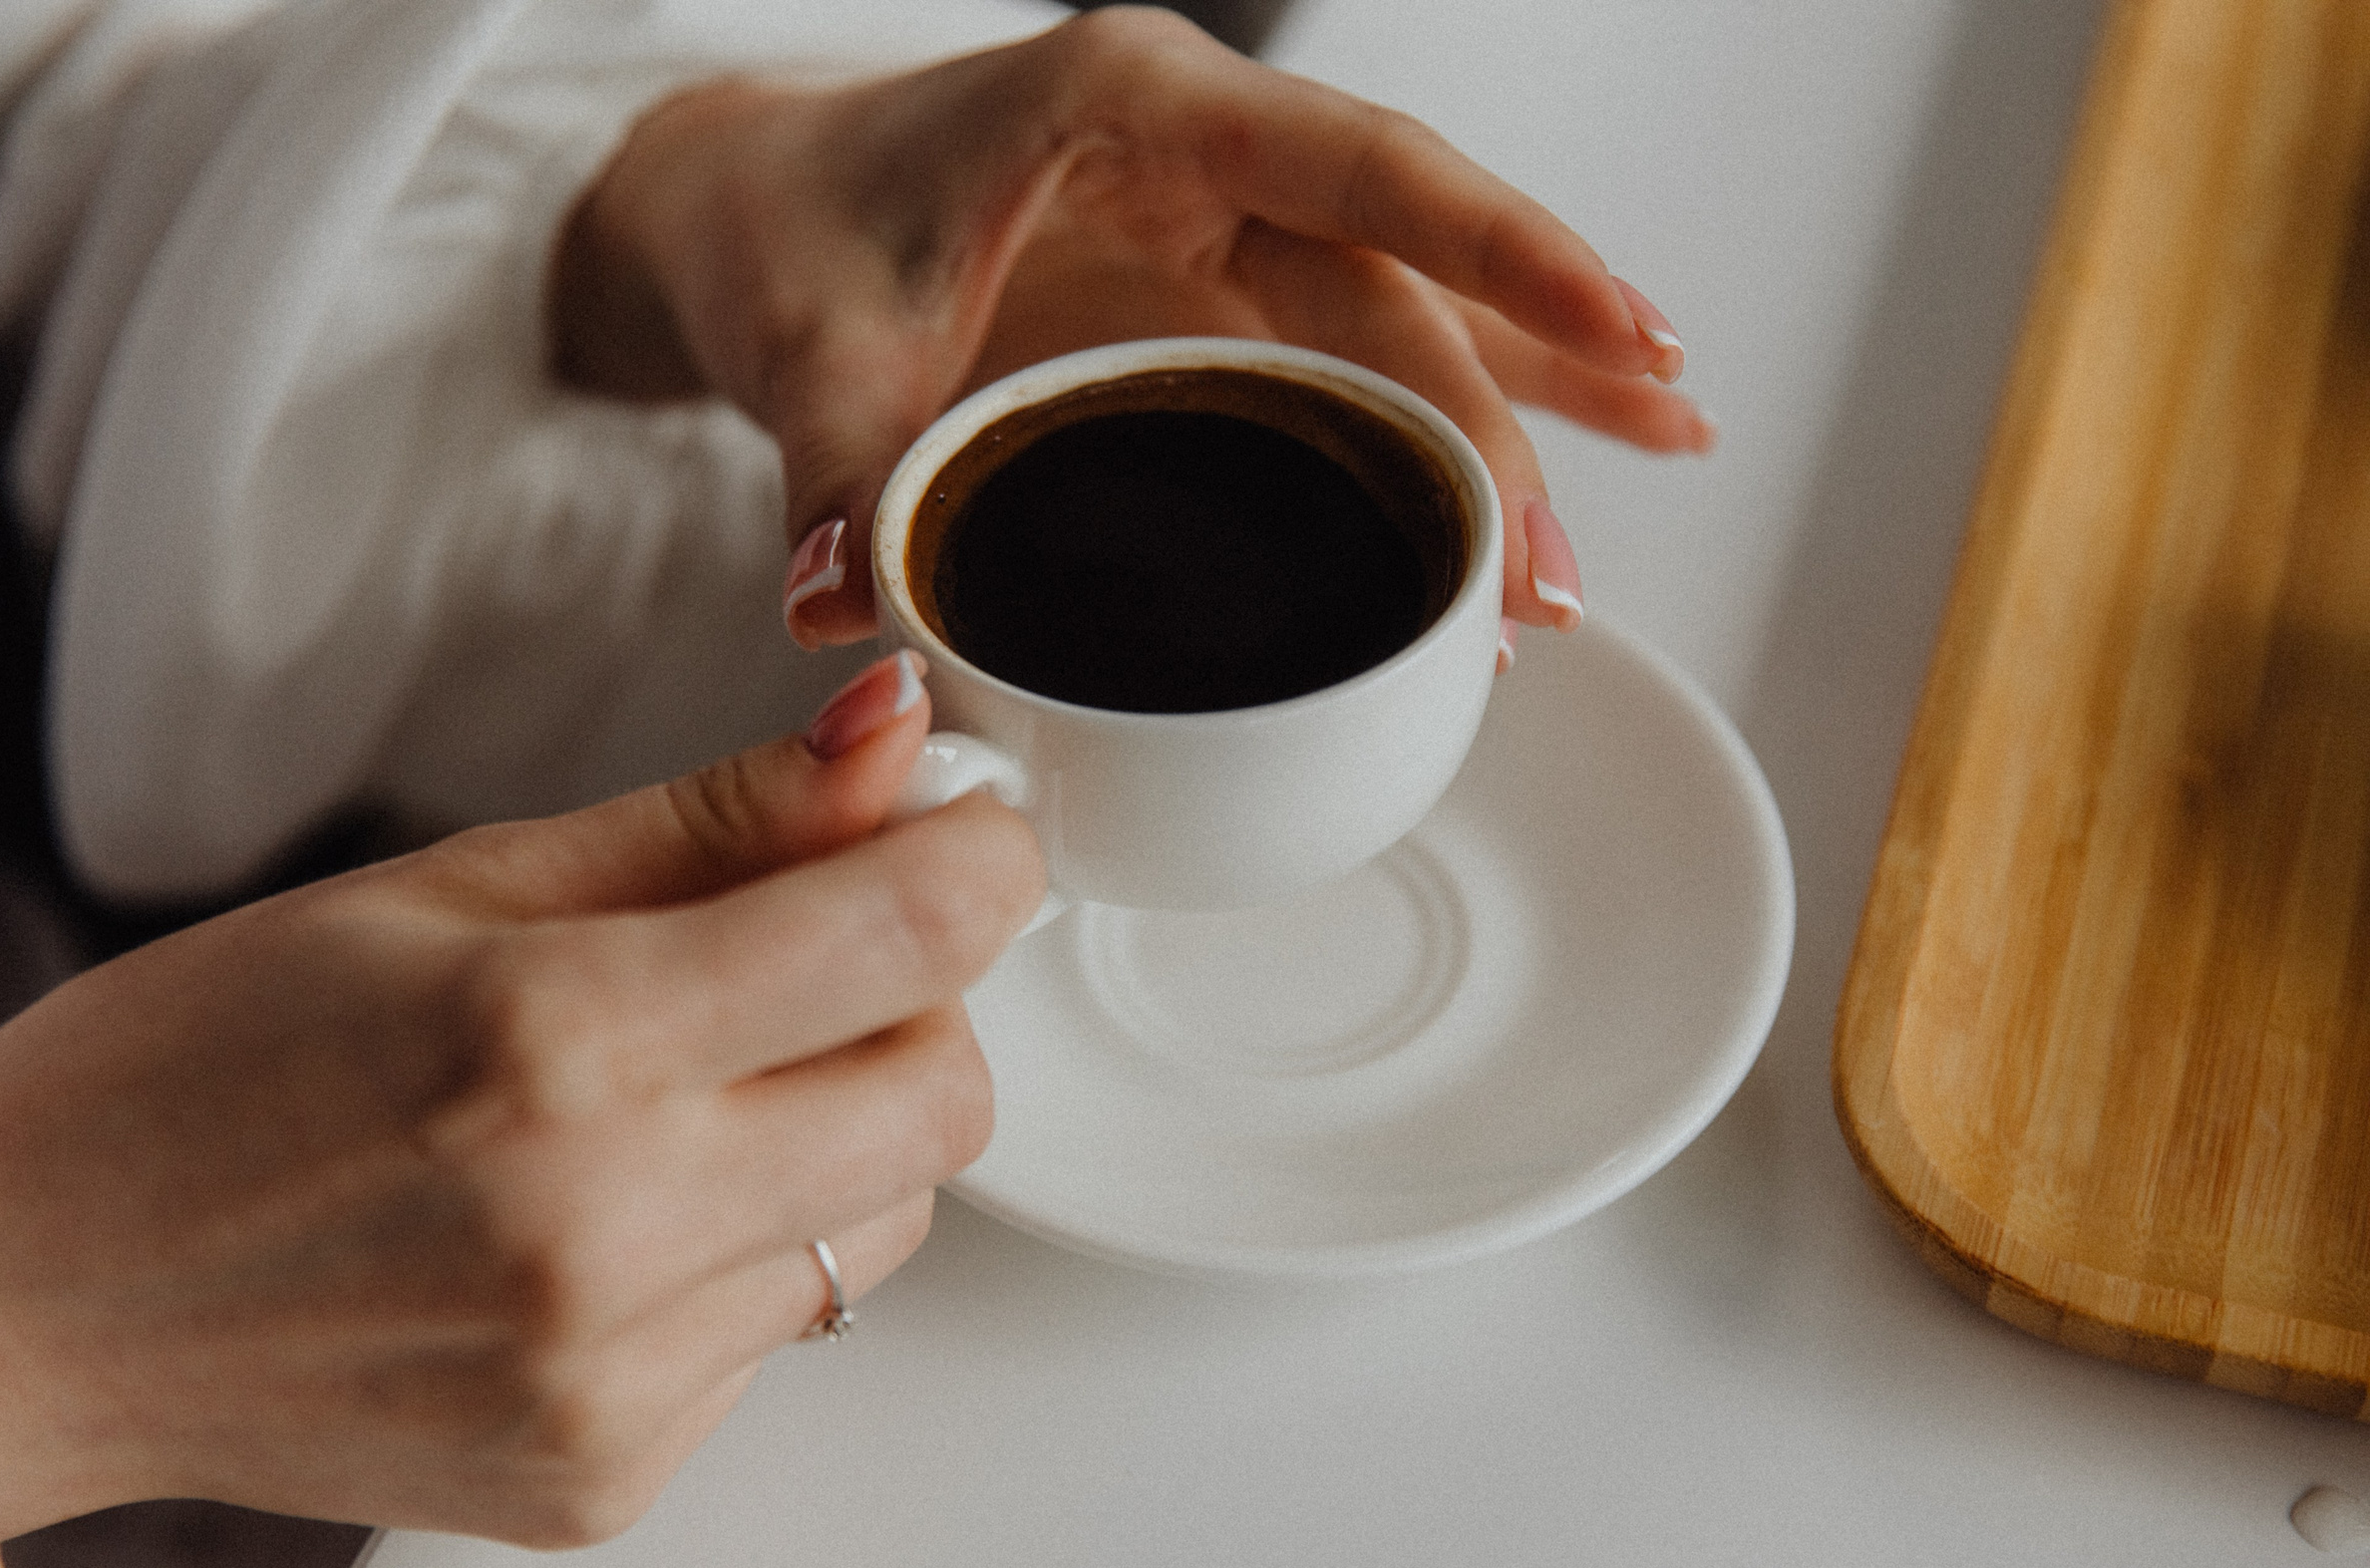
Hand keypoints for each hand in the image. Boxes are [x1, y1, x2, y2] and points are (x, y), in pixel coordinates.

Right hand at [0, 656, 1042, 1544]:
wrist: (29, 1297)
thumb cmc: (200, 1067)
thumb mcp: (447, 884)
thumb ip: (708, 824)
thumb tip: (890, 748)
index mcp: (554, 1040)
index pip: (904, 940)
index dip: (974, 861)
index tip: (966, 835)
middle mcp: (601, 1229)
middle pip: (947, 1100)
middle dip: (917, 1008)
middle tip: (808, 965)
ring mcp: (608, 1377)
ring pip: (885, 1222)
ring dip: (833, 1138)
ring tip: (670, 1104)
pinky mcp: (606, 1475)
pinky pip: (778, 1332)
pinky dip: (736, 1256)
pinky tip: (600, 1223)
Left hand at [549, 6, 1709, 648]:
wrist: (745, 205)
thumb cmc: (783, 223)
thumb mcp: (805, 341)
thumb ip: (838, 471)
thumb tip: (852, 612)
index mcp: (1129, 104)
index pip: (1356, 166)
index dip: (1498, 245)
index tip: (1614, 318)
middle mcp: (1202, 154)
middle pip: (1394, 282)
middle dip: (1495, 423)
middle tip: (1543, 577)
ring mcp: (1214, 226)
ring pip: (1407, 305)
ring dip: (1527, 389)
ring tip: (1673, 439)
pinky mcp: (1206, 300)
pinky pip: (1360, 342)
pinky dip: (1461, 389)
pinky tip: (1558, 435)